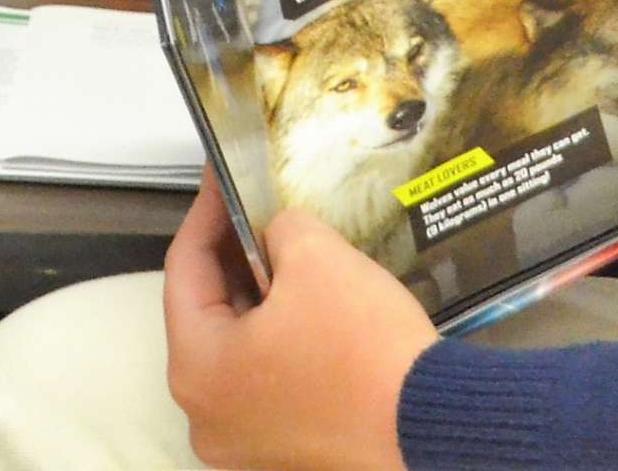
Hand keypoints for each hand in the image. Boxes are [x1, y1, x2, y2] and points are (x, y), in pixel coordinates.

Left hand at [161, 192, 432, 470]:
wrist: (433, 427)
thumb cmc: (361, 344)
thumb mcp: (316, 257)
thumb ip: (280, 229)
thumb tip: (277, 236)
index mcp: (195, 370)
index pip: (184, 269)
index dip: (206, 213)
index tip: (221, 175)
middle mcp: (205, 416)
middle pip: (207, 314)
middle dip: (233, 255)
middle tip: (252, 207)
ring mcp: (244, 442)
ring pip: (238, 349)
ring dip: (257, 298)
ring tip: (281, 247)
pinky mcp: (284, 450)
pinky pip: (267, 379)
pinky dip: (279, 338)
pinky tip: (305, 302)